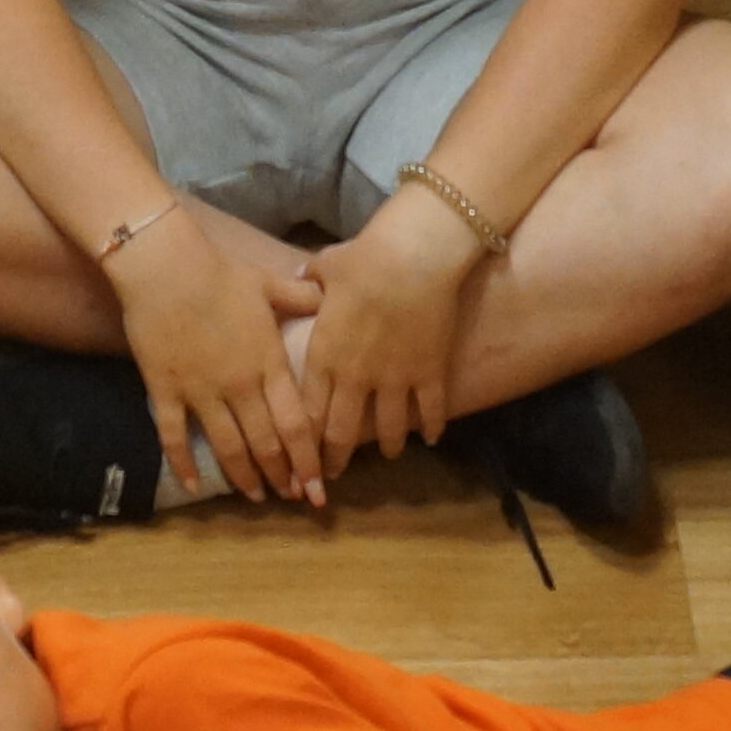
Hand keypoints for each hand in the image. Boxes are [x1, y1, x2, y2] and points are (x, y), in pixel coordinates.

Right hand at [102, 212, 328, 509]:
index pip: (296, 423)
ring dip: (244, 477)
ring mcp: (201, 392)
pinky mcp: (166, 392)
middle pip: (266, 444)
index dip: (308, 460)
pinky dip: (184, 465)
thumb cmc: (221, 273)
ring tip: (255, 497)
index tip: (318, 486)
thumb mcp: (269, 283)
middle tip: (292, 497)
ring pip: (228, 447)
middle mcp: (240, 386)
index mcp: (268, 363)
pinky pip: (174, 437)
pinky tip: (194, 485)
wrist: (165, 268)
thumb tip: (327, 295)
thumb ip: (301, 296)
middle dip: (282, 476)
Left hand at [298, 206, 477, 477]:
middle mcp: (356, 377)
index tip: (303, 455)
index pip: (308, 412)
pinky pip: (430, 413)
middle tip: (335, 473)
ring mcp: (395, 380)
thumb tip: (299, 278)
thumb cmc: (366, 258)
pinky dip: (431, 429)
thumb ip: (310, 281)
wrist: (415, 256)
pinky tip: (431, 438)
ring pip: (388, 430)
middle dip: (336, 459)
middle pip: (341, 432)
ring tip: (390, 453)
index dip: (304, 441)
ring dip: (388, 446)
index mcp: (325, 355)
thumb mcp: (327, 267)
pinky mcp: (430, 375)